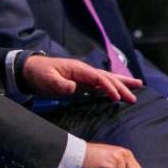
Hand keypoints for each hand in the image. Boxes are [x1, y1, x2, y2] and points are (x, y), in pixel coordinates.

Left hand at [22, 55, 142, 101]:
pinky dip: (111, 87)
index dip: (108, 87)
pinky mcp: (81, 83)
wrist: (29, 70)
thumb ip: (60, 84)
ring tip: (138, 86)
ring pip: (106, 79)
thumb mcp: (47, 79)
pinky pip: (100, 85)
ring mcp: (83, 76)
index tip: (117, 97)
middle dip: (121, 87)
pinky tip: (119, 91)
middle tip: (134, 97)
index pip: (98, 77)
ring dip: (121, 83)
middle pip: (107, 78)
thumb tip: (73, 88)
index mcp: (78, 69)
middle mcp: (84, 71)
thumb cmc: (38, 73)